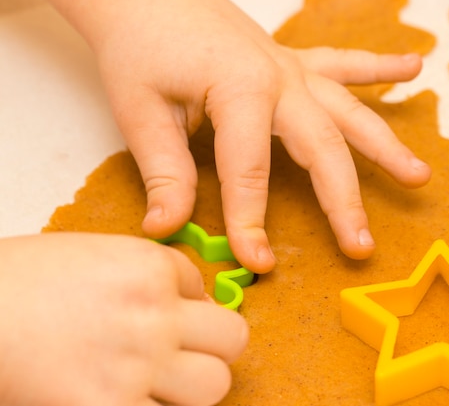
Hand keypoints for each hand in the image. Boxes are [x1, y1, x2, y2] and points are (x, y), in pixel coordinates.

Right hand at [0, 233, 247, 405]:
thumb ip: (150, 274)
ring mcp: (138, 365)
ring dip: (192, 389)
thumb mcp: (94, 253)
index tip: (163, 320)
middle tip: (181, 358)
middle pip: (233, 339)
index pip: (205, 290)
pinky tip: (128, 401)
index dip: (186, 308)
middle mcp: (154, 314)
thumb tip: (196, 302)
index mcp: (149, 267)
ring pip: (215, 385)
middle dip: (211, 349)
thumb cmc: (20, 283)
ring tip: (155, 387)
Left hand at [38, 0, 430, 272]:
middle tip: (362, 245)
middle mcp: (278, 78)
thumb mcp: (141, 111)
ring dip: (386, 145)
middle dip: (343, 202)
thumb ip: (164, 172)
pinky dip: (379, 68)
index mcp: (239, 90)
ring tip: (419, 176)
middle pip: (322, 147)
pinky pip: (344, 64)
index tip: (257, 260)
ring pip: (349, 110)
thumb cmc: (139, 44)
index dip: (251, 221)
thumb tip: (166, 228)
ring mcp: (291, 66)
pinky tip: (414, 68)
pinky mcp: (291, 60)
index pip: (249, 171)